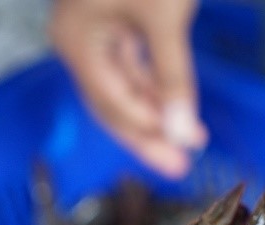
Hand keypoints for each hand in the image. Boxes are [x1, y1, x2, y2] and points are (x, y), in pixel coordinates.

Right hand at [51, 0, 205, 178]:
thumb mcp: (165, 19)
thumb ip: (173, 76)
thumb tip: (183, 132)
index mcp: (76, 40)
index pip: (110, 102)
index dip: (146, 129)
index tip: (181, 150)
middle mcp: (77, 40)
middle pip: (112, 104)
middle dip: (147, 135)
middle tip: (178, 165)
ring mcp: (93, 33)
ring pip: (122, 89)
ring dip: (155, 115)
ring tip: (188, 141)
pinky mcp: (113, 24)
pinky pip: (130, 68)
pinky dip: (154, 89)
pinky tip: (175, 110)